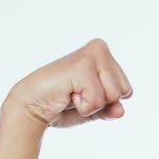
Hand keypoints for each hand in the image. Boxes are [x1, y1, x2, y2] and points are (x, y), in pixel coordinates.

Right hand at [5, 38, 133, 128]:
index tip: (84, 94)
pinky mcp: (81, 65)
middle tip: (76, 94)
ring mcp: (90, 55)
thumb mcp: (93, 109)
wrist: (31, 107)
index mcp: (104, 55)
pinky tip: (67, 95)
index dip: (106, 102)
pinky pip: (98, 100)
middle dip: (101, 102)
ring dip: (91, 104)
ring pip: (113, 96)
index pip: (127, 90)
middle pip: (123, 92)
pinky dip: (83, 106)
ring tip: (71, 93)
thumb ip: (110, 109)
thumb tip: (121, 110)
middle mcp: (99, 48)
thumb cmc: (61, 105)